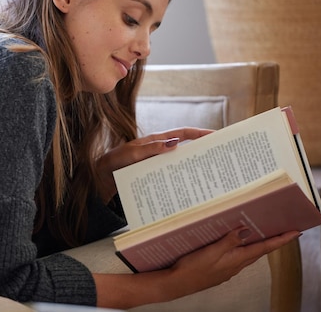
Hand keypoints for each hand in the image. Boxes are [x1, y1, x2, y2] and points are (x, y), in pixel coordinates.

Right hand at [93, 228, 300, 308]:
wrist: (177, 283)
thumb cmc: (193, 268)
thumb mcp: (211, 252)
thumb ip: (229, 241)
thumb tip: (246, 230)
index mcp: (237, 259)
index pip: (264, 248)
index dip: (281, 240)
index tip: (296, 232)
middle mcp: (236, 264)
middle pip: (259, 250)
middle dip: (272, 240)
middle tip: (282, 228)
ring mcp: (227, 267)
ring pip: (247, 253)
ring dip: (256, 242)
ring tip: (261, 231)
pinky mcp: (218, 268)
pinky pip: (234, 255)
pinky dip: (240, 246)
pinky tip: (234, 240)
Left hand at [96, 128, 212, 202]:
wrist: (101, 176)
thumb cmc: (114, 161)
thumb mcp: (132, 154)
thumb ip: (151, 148)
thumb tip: (176, 142)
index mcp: (156, 140)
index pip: (183, 133)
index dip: (200, 133)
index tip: (216, 134)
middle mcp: (159, 149)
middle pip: (186, 147)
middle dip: (202, 150)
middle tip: (219, 157)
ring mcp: (157, 161)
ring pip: (180, 162)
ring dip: (193, 166)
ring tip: (209, 175)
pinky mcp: (154, 173)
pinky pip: (171, 174)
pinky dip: (181, 178)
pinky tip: (188, 187)